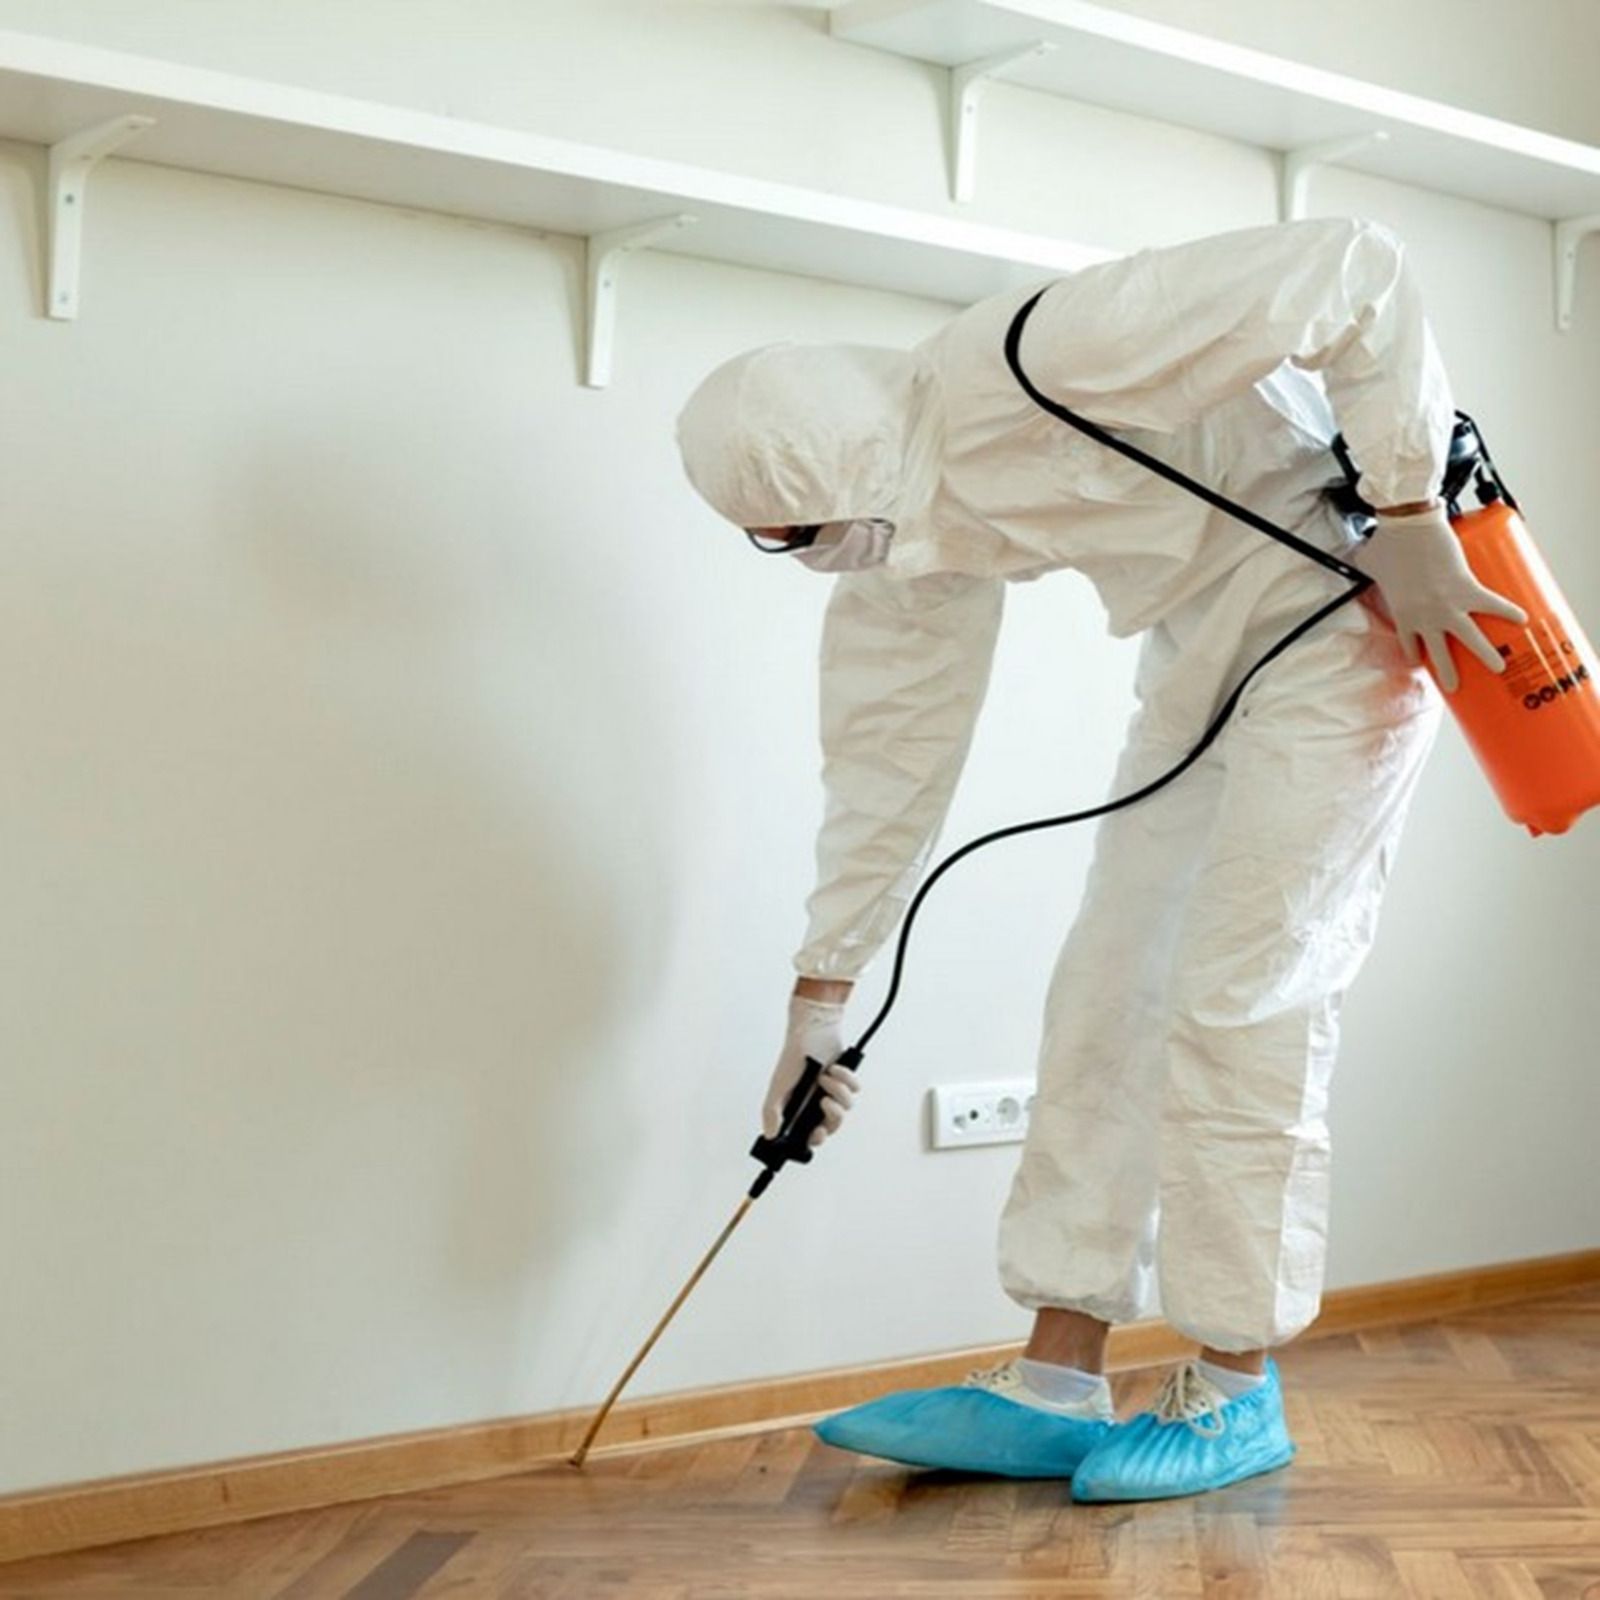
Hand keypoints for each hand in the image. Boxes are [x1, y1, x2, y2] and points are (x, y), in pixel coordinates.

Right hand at [765, 995, 860, 1148]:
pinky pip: (855, 1090)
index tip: (817, 1134)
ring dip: (837, 1091)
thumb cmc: (793, 1056)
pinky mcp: (846, 1080)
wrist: (813, 1030)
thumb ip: (772, 1111)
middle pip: (832, 1126)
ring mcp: (832, 1092)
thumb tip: (769, 1135)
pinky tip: (834, 1067)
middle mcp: (816, 1103)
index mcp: (800, 1108)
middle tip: (825, 1102)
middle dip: (832, 1116)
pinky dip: (846, 1078)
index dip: (815, 1139)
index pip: (809, 1135)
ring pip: (846, 1108)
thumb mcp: (779, 1085)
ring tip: (825, 1076)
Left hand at [1353, 504, 1526, 691]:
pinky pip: (1493, 604)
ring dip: (1486, 655)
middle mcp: (1426, 617)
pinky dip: (1509, 612)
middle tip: (1454, 687)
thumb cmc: (1385, 541)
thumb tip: (1359, 558)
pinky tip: (1522, 621)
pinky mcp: (1469, 587)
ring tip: (1499, 668)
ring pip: (1471, 639)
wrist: (1408, 523)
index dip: (1417, 655)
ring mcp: (1449, 606)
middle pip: (1440, 653)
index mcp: (1402, 614)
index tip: (1424, 663)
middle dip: (1448, 673)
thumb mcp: (1367, 563)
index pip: (1410, 645)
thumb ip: (1366, 568)